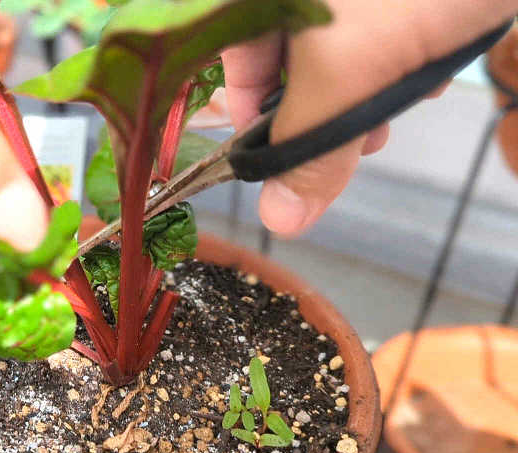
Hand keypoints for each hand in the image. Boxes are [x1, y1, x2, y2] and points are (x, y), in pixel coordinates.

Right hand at [222, 0, 516, 235]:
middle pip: (286, 61)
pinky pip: (377, 30)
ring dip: (371, 89)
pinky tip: (431, 67)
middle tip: (361, 138)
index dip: (255, 118)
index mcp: (260, 0)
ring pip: (338, 50)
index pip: (233, 63)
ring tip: (405, 98)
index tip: (290, 161)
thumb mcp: (349, 76)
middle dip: (327, 110)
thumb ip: (310, 151)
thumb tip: (280, 219)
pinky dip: (400, 55)